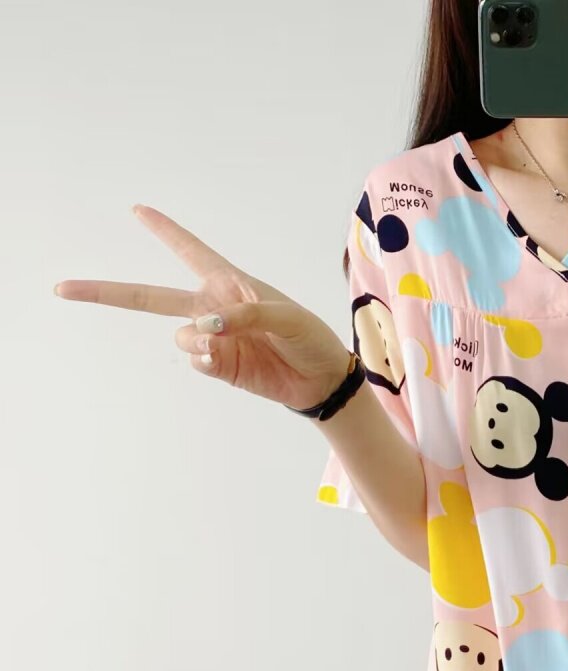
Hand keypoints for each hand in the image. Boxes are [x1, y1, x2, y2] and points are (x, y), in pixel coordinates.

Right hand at [53, 205, 352, 412]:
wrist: (321, 380)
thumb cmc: (309, 337)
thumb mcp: (286, 316)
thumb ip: (246, 314)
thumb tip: (206, 327)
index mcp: (229, 282)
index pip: (190, 250)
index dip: (164, 230)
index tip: (138, 209)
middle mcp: (212, 307)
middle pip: (151, 297)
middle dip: (107, 291)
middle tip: (64, 288)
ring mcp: (213, 338)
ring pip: (180, 336)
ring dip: (197, 338)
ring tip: (226, 341)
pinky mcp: (219, 366)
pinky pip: (196, 360)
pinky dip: (206, 358)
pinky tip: (224, 357)